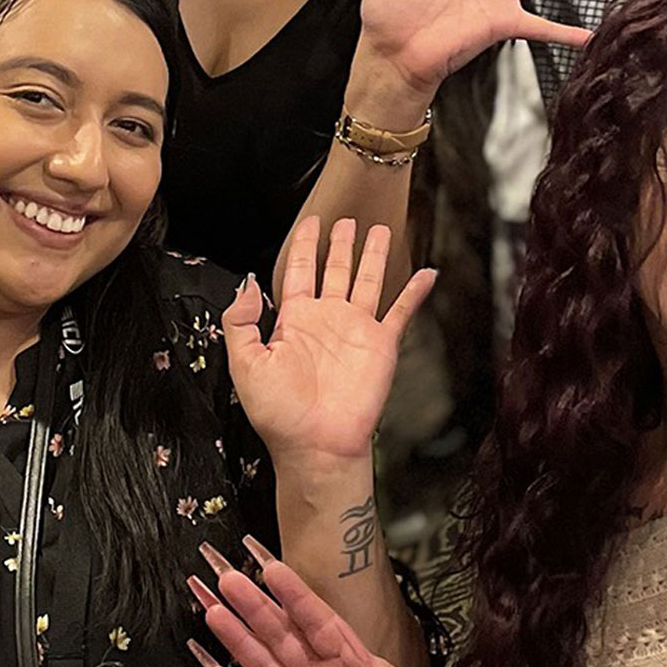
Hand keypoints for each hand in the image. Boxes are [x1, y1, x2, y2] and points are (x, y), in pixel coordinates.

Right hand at [189, 541, 429, 666]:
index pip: (316, 620)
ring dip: (237, 638)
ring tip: (214, 609)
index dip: (293, 594)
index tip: (273, 569)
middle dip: (254, 604)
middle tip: (230, 578)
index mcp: (346, 664)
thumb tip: (354, 654)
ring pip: (261, 664)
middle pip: (280, 634)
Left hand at [225, 219, 433, 466]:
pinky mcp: (381, 344)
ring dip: (374, 255)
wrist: (316, 446)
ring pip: (368, 280)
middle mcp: (327, 319)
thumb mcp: (245, 364)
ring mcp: (356, 329)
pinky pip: (401, 311)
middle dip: (340, 244)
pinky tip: (426, 273)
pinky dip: (414, 291)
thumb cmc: (280, 414)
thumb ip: (240, 321)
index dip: (304, 245)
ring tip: (380, 230)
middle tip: (346, 219)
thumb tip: (248, 282)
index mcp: (294, 320)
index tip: (309, 222)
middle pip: (336, 269)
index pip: (300, 270)